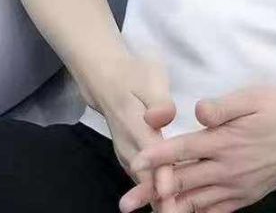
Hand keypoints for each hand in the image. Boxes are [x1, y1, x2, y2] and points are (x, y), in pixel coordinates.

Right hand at [89, 55, 180, 212]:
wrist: (106, 80)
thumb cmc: (135, 75)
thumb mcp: (150, 78)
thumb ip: (158, 100)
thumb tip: (162, 118)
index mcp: (135, 123)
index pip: (150, 153)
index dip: (160, 173)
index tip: (169, 193)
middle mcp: (128, 144)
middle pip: (145, 176)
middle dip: (160, 198)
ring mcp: (127, 152)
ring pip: (142, 181)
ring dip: (155, 200)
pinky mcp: (130, 157)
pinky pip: (141, 179)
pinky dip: (152, 195)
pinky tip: (168, 206)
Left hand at [119, 84, 275, 212]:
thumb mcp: (253, 97)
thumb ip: (222, 106)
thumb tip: (196, 112)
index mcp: (225, 141)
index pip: (183, 150)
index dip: (156, 156)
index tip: (134, 162)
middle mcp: (227, 168)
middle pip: (181, 181)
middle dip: (150, 191)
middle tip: (125, 203)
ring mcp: (237, 186)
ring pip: (195, 201)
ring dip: (168, 207)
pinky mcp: (247, 195)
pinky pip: (216, 210)